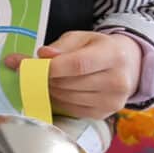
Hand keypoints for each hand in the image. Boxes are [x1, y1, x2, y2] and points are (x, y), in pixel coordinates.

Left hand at [3, 29, 143, 120]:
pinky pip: (70, 109)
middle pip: (70, 83)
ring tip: (45, 77)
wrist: (126, 66)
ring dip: (48, 88)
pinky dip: (57, 99)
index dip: (50, 67)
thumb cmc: (98, 48)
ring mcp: (113, 101)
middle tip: (30, 70)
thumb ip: (59, 47)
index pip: (78, 65)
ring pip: (67, 97)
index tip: (27, 65)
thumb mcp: (80, 38)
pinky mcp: (104, 114)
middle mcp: (118, 81)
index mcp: (113, 55)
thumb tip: (40, 55)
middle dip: (44, 77)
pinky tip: (55, 89)